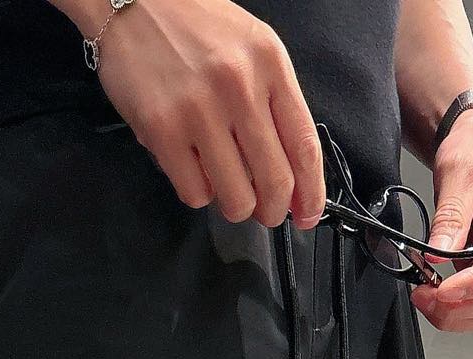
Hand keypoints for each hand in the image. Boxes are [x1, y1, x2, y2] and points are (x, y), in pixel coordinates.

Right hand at [72, 0, 324, 228]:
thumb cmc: (197, 27)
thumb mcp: (252, 48)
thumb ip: (275, 104)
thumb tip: (291, 176)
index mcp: (270, 64)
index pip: (304, 147)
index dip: (310, 194)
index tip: (307, 216)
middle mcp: (239, 87)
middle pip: (274, 181)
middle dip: (272, 210)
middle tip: (264, 211)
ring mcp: (199, 110)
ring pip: (236, 197)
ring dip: (235, 206)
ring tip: (226, 189)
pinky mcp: (162, 129)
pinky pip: (195, 192)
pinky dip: (199, 192)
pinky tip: (193, 169)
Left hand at [410, 111, 472, 332]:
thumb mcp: (459, 171)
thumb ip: (451, 216)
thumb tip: (438, 255)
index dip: (472, 283)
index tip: (442, 291)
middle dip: (460, 305)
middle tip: (423, 296)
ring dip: (459, 313)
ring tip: (426, 299)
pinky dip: (459, 307)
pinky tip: (437, 296)